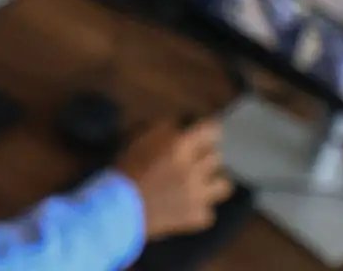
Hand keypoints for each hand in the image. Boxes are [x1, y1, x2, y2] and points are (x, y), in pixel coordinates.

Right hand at [116, 118, 233, 240]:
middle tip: (193, 161)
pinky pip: (209, 211)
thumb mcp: (139, 137)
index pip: (212, 130)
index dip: (208, 132)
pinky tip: (185, 207)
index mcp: (180, 145)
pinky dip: (199, 209)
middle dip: (204, 158)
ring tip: (200, 185)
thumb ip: (163, 128)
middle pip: (216, 156)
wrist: (117, 208)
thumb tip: (180, 125)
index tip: (203, 135)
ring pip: (224, 184)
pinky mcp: (197, 217)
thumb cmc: (124, 169)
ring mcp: (199, 195)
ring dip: (212, 183)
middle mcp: (195, 169)